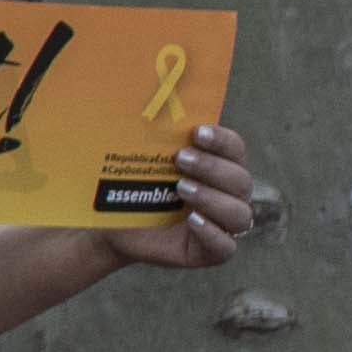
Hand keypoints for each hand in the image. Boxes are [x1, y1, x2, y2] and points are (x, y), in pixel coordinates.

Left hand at [109, 116, 264, 277]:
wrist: (111, 224)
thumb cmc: (131, 185)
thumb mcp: (141, 159)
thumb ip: (154, 135)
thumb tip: (144, 99)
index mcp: (219, 166)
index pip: (235, 149)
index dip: (223, 140)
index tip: (197, 132)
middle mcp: (228, 195)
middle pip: (240, 180)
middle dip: (213, 167)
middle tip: (181, 159)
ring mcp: (222, 225)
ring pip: (239, 213)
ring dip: (213, 198)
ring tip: (181, 189)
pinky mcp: (208, 252)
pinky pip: (225, 247)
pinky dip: (212, 233)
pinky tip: (192, 220)